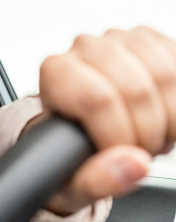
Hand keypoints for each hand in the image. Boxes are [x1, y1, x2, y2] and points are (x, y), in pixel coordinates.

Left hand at [37, 26, 175, 214]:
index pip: (98, 99)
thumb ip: (94, 180)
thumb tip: (133, 164)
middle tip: (140, 151)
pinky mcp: (151, 40)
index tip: (123, 155)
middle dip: (149, 132)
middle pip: (136, 89)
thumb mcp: (70, 182)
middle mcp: (85, 48)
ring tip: (152, 136)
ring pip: (166, 75)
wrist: (79, 132)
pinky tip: (166, 118)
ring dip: (170, 118)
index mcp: (56, 73)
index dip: (121, 136)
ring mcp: (120, 39)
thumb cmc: (68, 153)